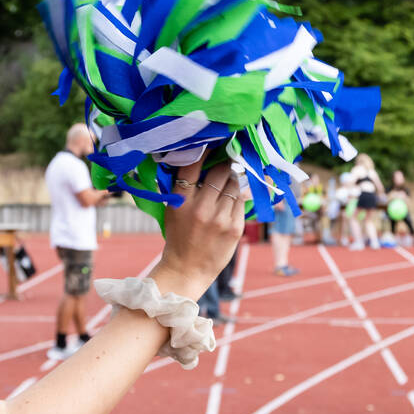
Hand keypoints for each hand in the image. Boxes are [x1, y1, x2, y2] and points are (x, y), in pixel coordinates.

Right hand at [150, 163, 245, 298]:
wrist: (187, 269)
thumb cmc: (178, 236)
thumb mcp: (172, 209)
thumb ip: (184, 187)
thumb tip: (201, 158)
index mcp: (181, 201)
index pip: (193, 165)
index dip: (205, 150)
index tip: (211, 144)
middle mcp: (201, 208)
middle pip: (220, 171)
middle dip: (224, 165)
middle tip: (224, 163)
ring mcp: (220, 219)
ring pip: (233, 185)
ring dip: (231, 181)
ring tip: (226, 185)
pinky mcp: (235, 228)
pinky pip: (241, 200)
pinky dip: (237, 197)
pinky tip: (230, 201)